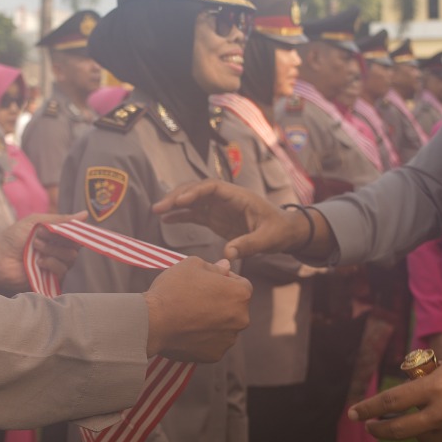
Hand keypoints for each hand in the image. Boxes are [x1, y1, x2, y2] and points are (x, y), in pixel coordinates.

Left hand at [0, 212, 85, 292]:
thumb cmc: (13, 238)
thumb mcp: (36, 222)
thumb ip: (60, 219)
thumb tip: (85, 214)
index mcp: (56, 237)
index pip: (77, 234)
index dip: (78, 231)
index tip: (71, 229)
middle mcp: (58, 251)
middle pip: (76, 246)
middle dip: (60, 240)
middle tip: (39, 236)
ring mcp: (55, 265)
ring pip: (71, 258)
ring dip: (54, 250)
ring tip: (36, 247)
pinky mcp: (51, 279)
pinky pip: (63, 271)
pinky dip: (52, 264)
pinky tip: (39, 262)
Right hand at [144, 257, 251, 361]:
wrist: (152, 322)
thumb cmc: (173, 289)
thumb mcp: (193, 265)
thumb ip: (215, 267)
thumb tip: (226, 266)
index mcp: (240, 294)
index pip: (242, 285)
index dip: (226, 281)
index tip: (209, 283)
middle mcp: (241, 319)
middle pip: (234, 308)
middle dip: (221, 302)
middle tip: (197, 299)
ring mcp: (228, 340)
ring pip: (224, 327)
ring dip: (213, 321)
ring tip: (189, 315)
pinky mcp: (215, 355)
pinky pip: (213, 343)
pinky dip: (204, 338)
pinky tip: (187, 330)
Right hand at [154, 179, 322, 260]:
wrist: (284, 232)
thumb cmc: (279, 231)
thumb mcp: (268, 239)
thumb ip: (248, 245)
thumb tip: (227, 254)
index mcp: (239, 197)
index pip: (213, 187)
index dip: (195, 192)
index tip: (180, 201)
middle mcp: (226, 198)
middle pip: (198, 190)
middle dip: (178, 196)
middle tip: (160, 207)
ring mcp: (220, 207)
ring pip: (193, 200)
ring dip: (175, 204)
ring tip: (157, 211)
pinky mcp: (216, 218)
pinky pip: (195, 214)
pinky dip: (181, 216)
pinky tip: (166, 220)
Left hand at [349, 358, 441, 441]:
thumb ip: (421, 382)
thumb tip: (396, 399)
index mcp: (436, 387)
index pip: (391, 401)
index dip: (368, 409)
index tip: (353, 414)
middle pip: (398, 430)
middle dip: (378, 429)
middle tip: (370, 427)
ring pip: (421, 440)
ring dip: (421, 431)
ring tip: (438, 417)